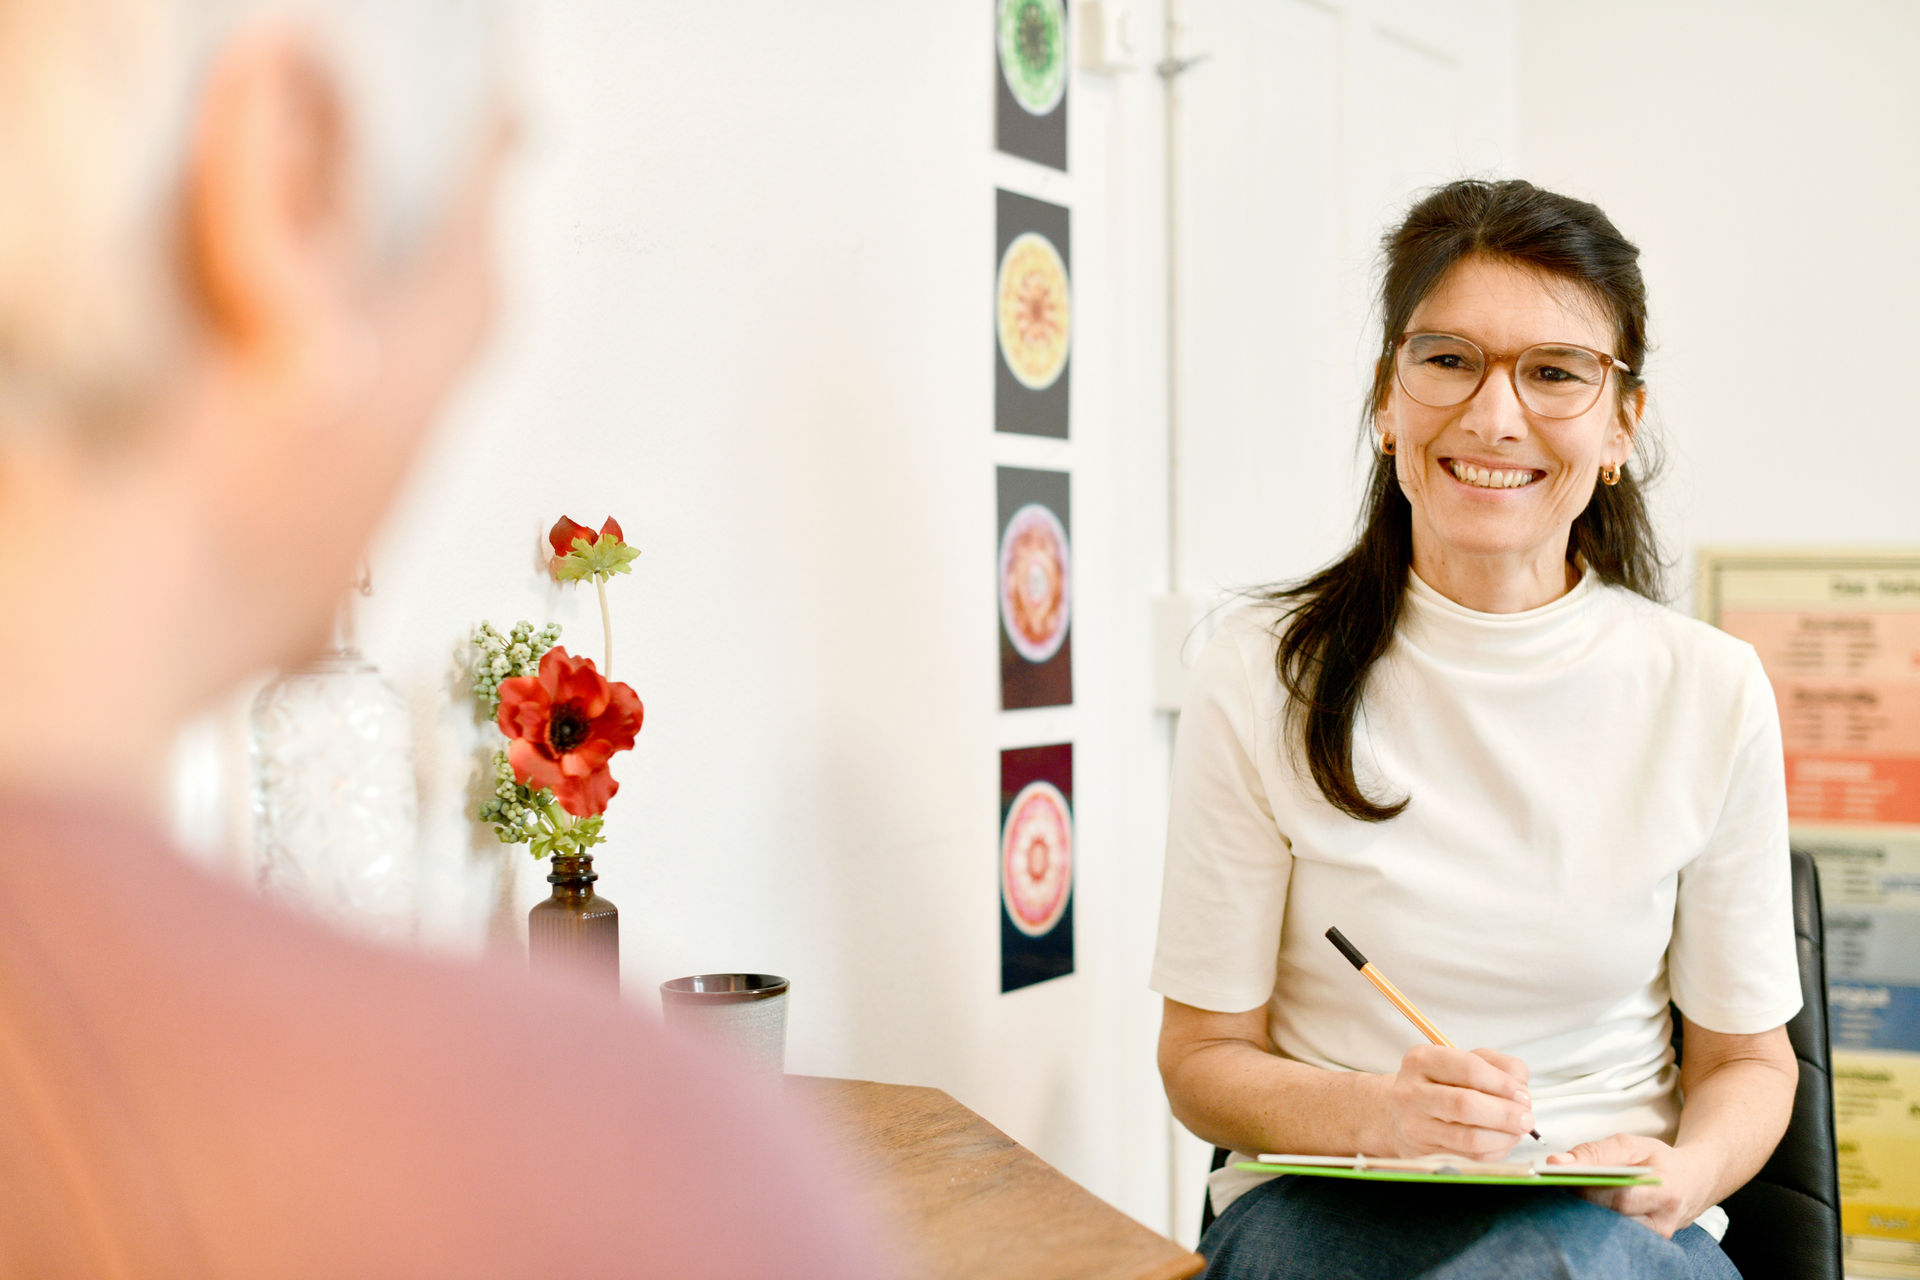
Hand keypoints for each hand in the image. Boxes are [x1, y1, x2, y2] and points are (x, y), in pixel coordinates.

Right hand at [1375, 1045, 1532, 1159]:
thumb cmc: (1438, 1085)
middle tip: (1526, 1118)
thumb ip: (1498, 1065)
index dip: (1503, 1084)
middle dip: (1505, 1114)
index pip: (1470, 1069)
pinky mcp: (1423, 1153)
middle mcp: (1411, 1092)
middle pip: (1466, 1105)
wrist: (1398, 1113)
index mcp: (1421, 1060)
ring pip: (1469, 1137)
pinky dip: (1494, 1151)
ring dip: (1504, 1137)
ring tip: (1516, 1131)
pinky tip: (1501, 1142)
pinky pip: (1469, 1157)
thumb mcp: (1463, 1061)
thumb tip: (1520, 1088)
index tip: (1523, 1095)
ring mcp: (1415, 1125)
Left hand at [1547, 1134, 1711, 1238]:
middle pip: (1610, 1217)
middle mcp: (1662, 1223)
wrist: (1691, 1182)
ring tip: (1565, 1191)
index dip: (1586, 1186)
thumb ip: (1596, 1152)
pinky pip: (1609, 1234)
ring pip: (1606, 1229)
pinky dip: (1590, 1219)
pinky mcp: (1642, 1246)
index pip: (1619, 1197)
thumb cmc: (1660, 1161)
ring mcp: (1652, 1239)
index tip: (1558, 1173)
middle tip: (1555, 1182)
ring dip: (1581, 1211)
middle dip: (1578, 1199)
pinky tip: (1578, 1205)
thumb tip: (1559, 1162)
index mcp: (1665, 1193)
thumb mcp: (1631, 1145)